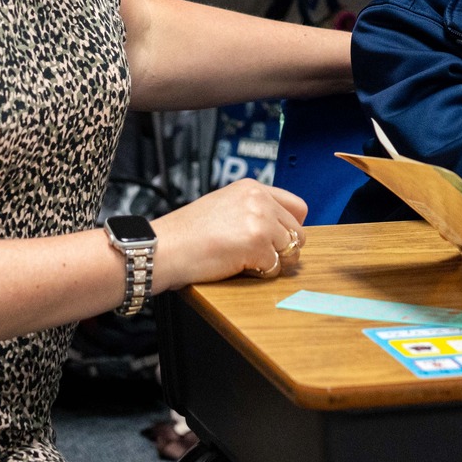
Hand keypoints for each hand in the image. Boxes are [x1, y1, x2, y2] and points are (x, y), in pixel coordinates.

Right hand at [151, 181, 308, 289]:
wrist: (163, 247)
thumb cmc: (186, 233)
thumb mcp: (224, 206)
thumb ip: (253, 210)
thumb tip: (280, 229)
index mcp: (252, 187)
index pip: (298, 207)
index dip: (290, 228)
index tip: (278, 239)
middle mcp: (259, 199)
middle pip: (298, 232)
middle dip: (283, 248)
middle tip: (258, 256)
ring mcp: (260, 220)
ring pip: (290, 250)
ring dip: (273, 261)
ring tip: (246, 260)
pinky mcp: (257, 244)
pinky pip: (275, 267)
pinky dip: (260, 273)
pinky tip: (238, 267)